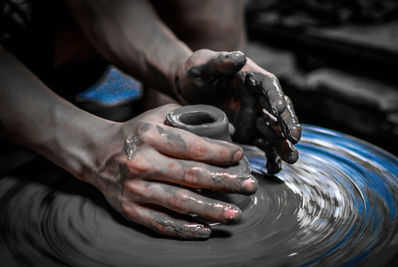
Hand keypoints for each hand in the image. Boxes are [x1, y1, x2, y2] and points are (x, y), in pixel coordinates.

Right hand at [88, 104, 256, 238]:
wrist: (96, 153)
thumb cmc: (135, 134)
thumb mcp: (157, 117)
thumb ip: (189, 118)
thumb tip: (227, 128)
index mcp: (150, 136)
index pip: (193, 147)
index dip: (220, 153)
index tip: (239, 156)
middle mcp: (141, 162)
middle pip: (191, 175)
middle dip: (225, 182)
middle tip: (249, 187)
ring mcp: (134, 188)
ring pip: (179, 202)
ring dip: (210, 210)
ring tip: (234, 214)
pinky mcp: (129, 209)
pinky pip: (160, 222)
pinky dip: (183, 229)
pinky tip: (204, 230)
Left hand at [174, 49, 301, 173]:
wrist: (187, 90)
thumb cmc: (196, 71)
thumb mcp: (203, 64)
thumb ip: (220, 61)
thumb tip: (239, 57)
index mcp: (252, 77)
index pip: (268, 85)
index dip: (275, 96)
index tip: (280, 108)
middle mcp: (258, 98)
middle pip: (278, 111)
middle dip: (287, 124)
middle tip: (294, 137)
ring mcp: (254, 117)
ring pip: (274, 131)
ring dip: (283, 144)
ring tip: (291, 158)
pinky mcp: (247, 133)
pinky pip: (263, 145)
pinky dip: (270, 157)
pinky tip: (274, 169)